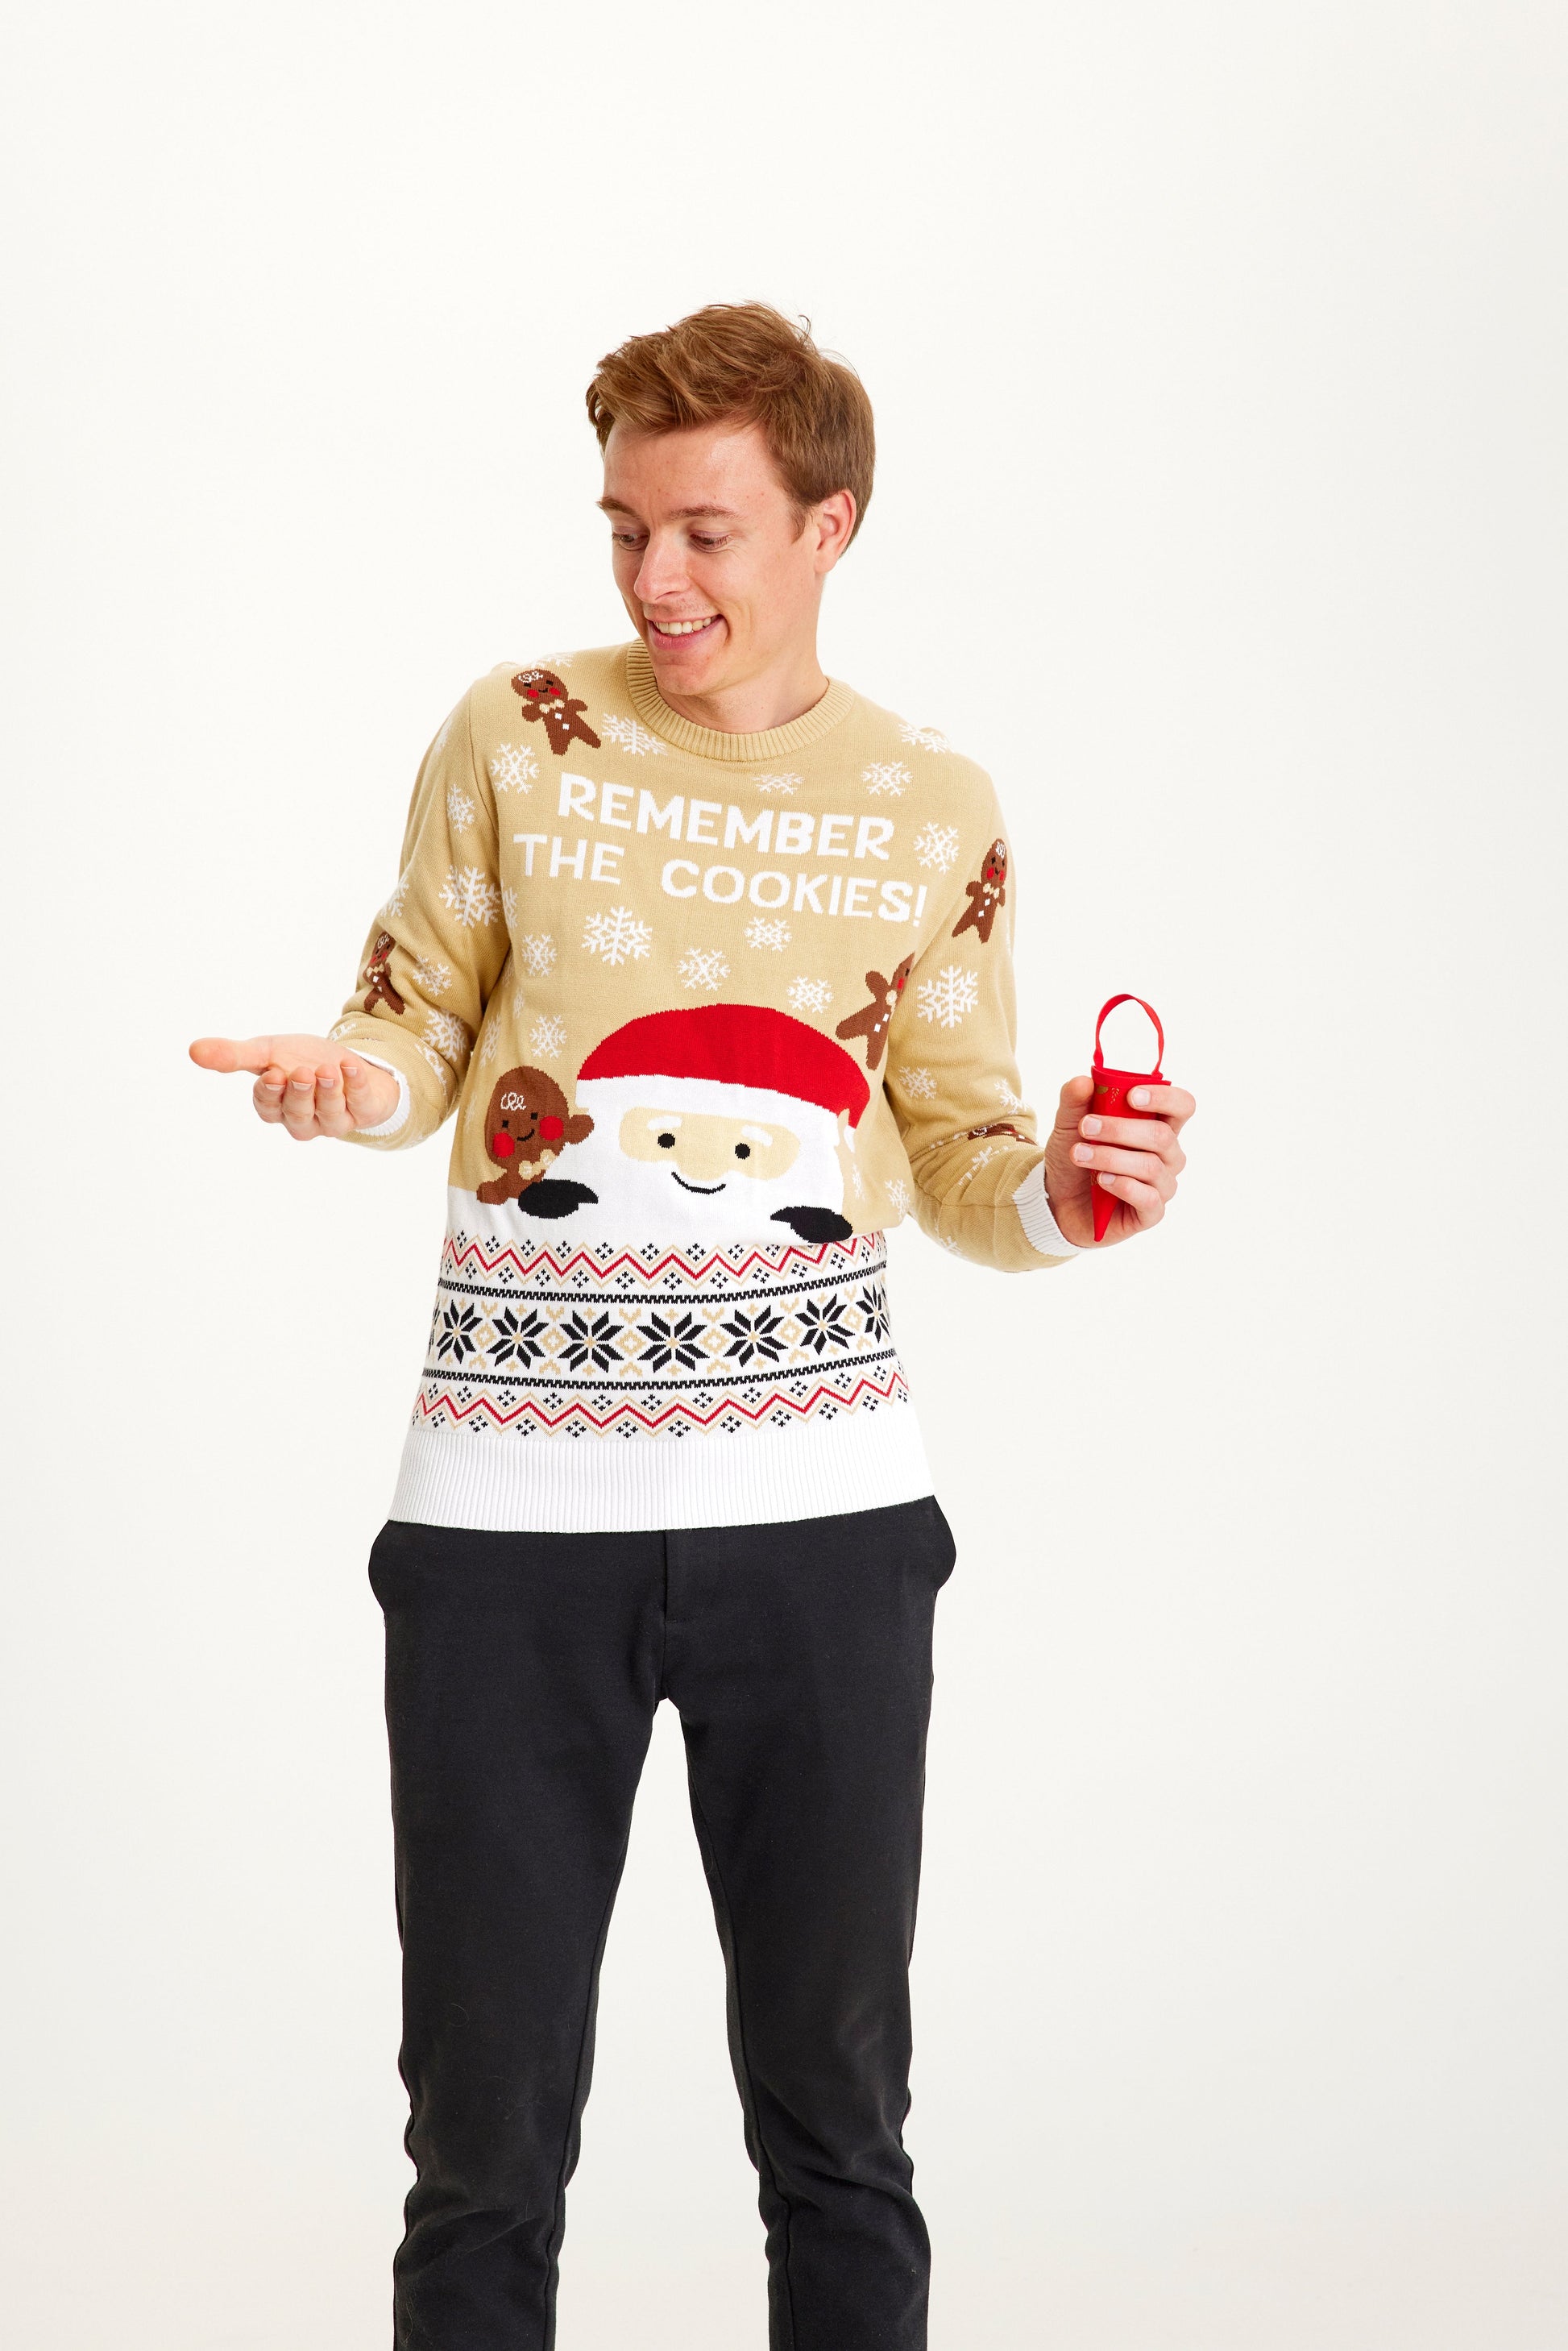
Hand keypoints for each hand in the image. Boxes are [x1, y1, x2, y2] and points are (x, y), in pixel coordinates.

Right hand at [188, 1033, 399, 1138]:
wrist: (346, 1062)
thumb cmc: (300, 1061)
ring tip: (328, 1069)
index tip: (271, 1074)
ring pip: (330, 1115)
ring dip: (329, 1091)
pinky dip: (357, 1084)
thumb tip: (193, 1050)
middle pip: (298, 1116)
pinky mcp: (365, 1111)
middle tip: (303, 1072)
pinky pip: (362, 1105)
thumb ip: (234, 1055)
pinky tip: (351, 1065)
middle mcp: (305, 1120)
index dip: (269, 1095)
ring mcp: (336, 1119)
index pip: (268, 1109)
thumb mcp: (267, 1052)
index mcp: (278, 1108)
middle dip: (300, 1095)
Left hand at [1042, 1073, 1195, 1245]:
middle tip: (1086, 1126)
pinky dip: (1123, 1186)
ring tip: (1079, 1155)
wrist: (1057, 1199)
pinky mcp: (1151, 1212)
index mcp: (1158, 1125)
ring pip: (1151, 1166)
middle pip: (1163, 1135)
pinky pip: (1148, 1198)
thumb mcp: (1068, 1124)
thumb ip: (1075, 1101)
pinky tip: (1101, 1180)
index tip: (1131, 1096)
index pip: (1182, 1106)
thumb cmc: (1076, 1155)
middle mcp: (1168, 1155)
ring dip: (1111, 1157)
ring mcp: (1162, 1185)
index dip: (1164, 1098)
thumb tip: (1084, 1080)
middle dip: (1121, 1128)